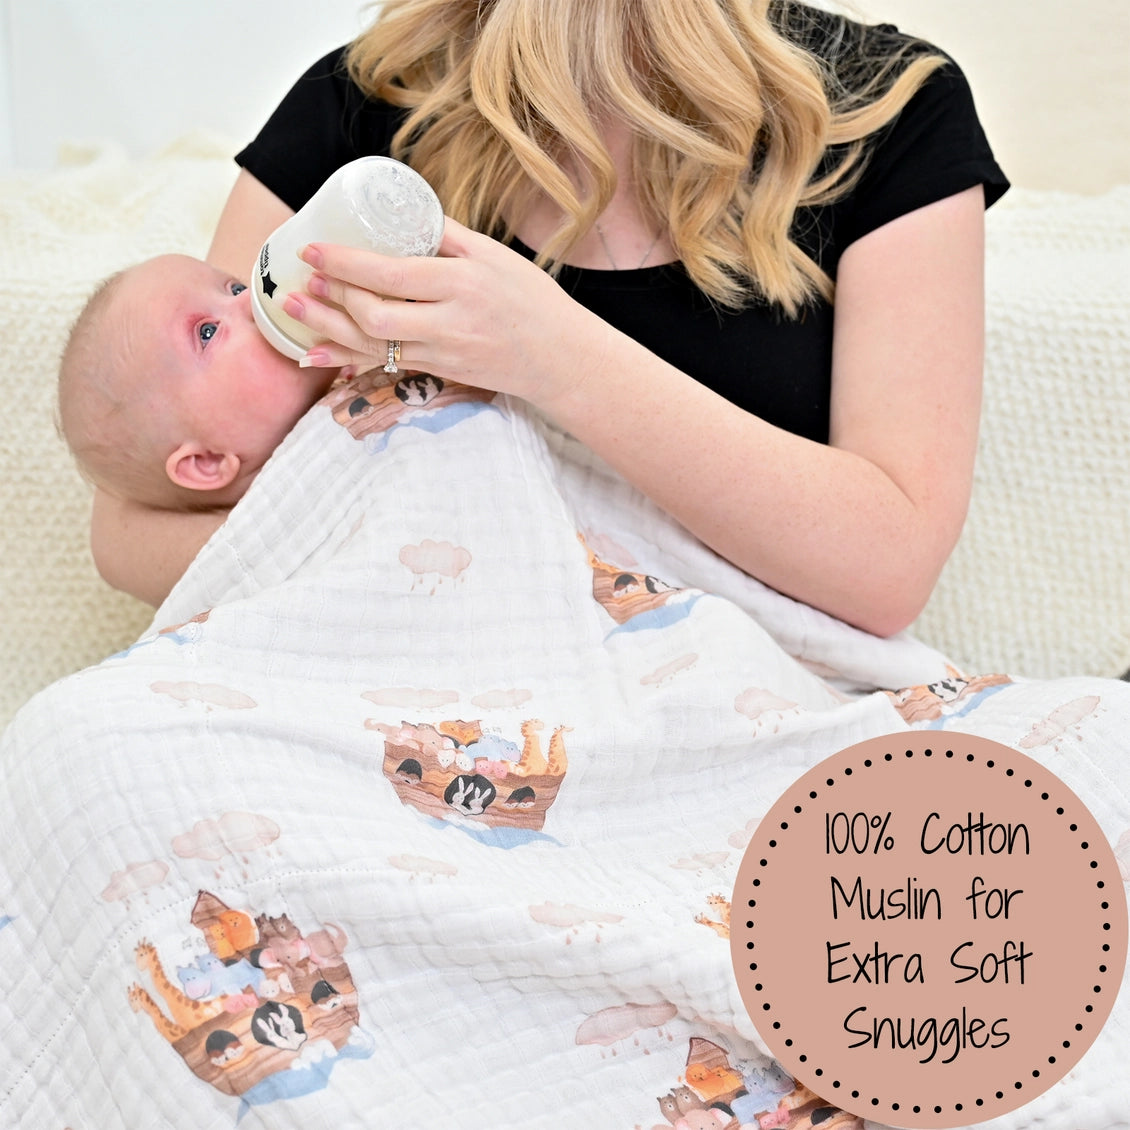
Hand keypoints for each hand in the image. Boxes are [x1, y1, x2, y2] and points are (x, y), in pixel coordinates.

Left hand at [283, 218, 600, 408]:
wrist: (561, 359)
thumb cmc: (532, 300)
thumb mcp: (494, 256)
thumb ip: (447, 235)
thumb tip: (401, 210)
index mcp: (464, 282)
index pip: (392, 274)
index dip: (346, 264)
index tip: (314, 250)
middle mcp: (451, 322)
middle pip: (375, 316)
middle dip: (331, 299)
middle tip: (300, 280)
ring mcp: (444, 353)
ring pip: (374, 345)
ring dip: (329, 328)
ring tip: (296, 310)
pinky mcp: (441, 372)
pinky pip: (385, 365)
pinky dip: (348, 359)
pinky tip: (318, 354)